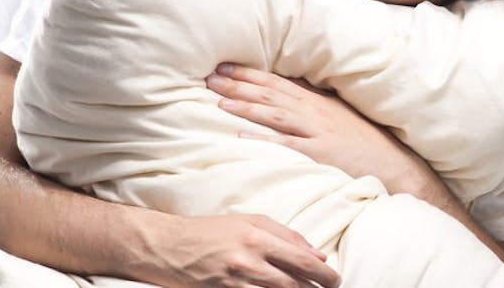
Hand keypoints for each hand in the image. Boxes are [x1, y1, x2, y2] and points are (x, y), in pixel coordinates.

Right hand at [147, 213, 339, 287]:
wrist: (169, 245)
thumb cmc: (211, 230)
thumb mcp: (249, 222)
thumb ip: (285, 236)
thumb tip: (317, 254)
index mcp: (258, 236)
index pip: (302, 259)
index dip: (324, 273)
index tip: (334, 279)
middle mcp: (249, 259)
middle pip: (294, 283)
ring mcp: (235, 280)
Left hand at [206, 64, 431, 193]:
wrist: (394, 164)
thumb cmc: (365, 141)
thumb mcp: (339, 116)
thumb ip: (315, 105)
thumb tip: (290, 93)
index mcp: (317, 102)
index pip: (277, 82)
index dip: (249, 74)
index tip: (225, 66)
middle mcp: (315, 112)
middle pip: (271, 94)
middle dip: (239, 84)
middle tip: (211, 76)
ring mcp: (317, 132)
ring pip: (275, 114)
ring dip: (246, 106)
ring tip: (219, 100)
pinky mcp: (321, 153)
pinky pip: (287, 145)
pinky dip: (264, 140)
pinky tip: (242, 137)